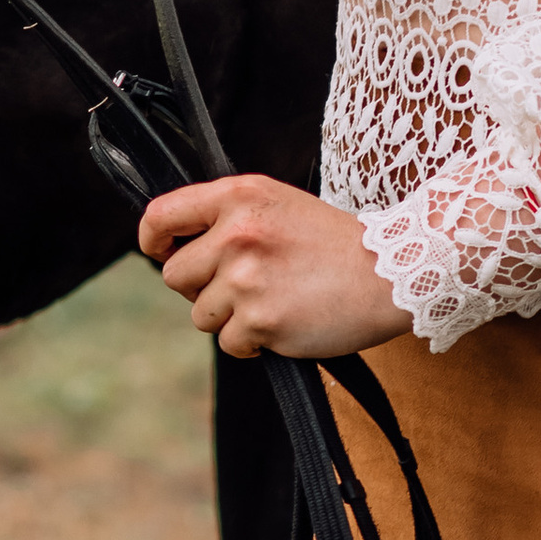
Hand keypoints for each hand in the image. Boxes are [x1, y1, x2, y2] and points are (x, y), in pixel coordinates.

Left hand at [139, 173, 410, 360]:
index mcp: (238, 196)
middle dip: (201, 286)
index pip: (161, 215)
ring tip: (272, 299)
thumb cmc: (331, 241)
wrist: (387, 273)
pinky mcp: (260, 321)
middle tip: (242, 284)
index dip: (153, 240)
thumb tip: (173, 245)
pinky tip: (283, 321)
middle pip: (175, 275)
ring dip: (229, 317)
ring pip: (200, 314)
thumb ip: (226, 215)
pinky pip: (229, 344)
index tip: (160, 252)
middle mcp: (236, 233)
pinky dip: (251, 342)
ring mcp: (246, 279)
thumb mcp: (276, 203)